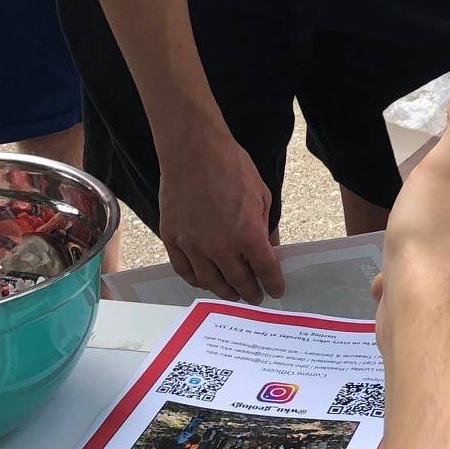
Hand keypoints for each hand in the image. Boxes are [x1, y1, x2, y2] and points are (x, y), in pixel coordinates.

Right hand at [157, 127, 286, 303]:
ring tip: (233, 294)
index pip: (265, 271)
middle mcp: (220, 247)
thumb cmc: (232, 167)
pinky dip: (198, 281)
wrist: (194, 151)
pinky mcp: (173, 240)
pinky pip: (185, 271)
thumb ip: (266, 227)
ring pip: (211, 282)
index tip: (277, 290)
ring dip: (225, 292)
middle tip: (256, 297)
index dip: (273, 284)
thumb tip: (270, 248)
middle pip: (238, 281)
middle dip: (250, 292)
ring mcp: (193, 246)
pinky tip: (206, 281)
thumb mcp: (262, 196)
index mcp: (247, 235)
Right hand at [372, 82, 449, 356]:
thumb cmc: (429, 232)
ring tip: (395, 248)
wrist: (417, 309)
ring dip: (419, 250)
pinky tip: (390, 280)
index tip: (429, 178)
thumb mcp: (442, 168)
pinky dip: (410, 278)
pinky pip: (429, 282)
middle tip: (406, 213)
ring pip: (443, 252)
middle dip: (434, 216)